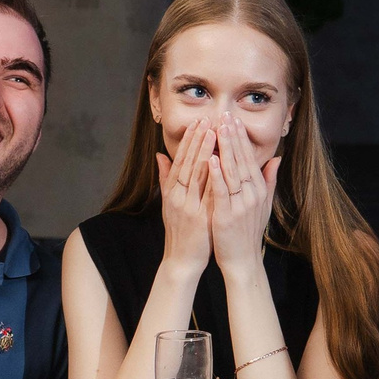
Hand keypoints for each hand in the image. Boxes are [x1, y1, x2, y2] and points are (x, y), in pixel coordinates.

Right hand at [156, 120, 216, 278]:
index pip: (180, 160)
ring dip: (204, 152)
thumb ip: (166, 178)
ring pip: (195, 175)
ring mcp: (187, 206)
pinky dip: (212, 177)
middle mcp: (177, 196)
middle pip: (187, 163)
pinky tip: (218, 163)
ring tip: (213, 133)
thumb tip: (160, 155)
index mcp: (171, 192)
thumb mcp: (169, 203)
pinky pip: (207, 193)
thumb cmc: (181, 231)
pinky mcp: (199, 218)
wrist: (182, 260)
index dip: (188, 141)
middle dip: (197, 140)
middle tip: (206, 119)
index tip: (197, 122)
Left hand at [206, 114, 281, 270]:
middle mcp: (252, 194)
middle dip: (233, 136)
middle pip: (242, 160)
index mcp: (258, 190)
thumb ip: (268, 180)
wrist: (242, 260)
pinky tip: (211, 159)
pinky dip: (217, 175)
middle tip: (225, 115)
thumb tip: (276, 158)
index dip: (241, 138)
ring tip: (217, 129)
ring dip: (225, 149)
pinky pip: (222, 191)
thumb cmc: (248, 232)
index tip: (234, 119)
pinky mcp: (227, 215)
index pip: (249, 158)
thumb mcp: (262, 205)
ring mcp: (241, 204)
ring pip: (232, 171)